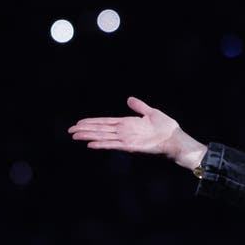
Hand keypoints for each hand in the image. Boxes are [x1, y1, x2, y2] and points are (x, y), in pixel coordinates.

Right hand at [68, 96, 206, 169]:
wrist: (174, 138)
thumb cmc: (165, 127)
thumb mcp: (150, 112)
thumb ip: (138, 106)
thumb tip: (129, 99)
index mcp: (126, 123)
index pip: (105, 122)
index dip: (92, 122)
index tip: (80, 122)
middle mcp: (123, 131)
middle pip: (100, 129)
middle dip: (85, 129)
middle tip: (70, 130)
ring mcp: (125, 139)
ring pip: (102, 137)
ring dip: (88, 136)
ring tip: (75, 136)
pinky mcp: (130, 146)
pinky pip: (112, 144)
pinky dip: (101, 144)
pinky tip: (90, 144)